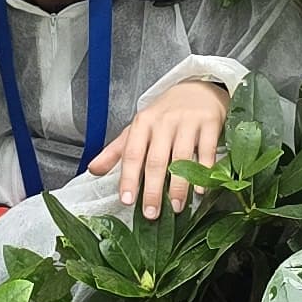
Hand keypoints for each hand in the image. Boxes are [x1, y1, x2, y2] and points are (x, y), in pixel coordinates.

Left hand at [89, 80, 226, 218]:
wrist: (198, 88)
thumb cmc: (165, 114)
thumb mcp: (139, 128)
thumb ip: (116, 150)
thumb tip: (92, 170)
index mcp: (142, 123)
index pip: (132, 153)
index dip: (128, 178)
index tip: (127, 200)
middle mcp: (163, 121)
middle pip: (155, 159)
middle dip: (153, 189)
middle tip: (151, 213)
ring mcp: (187, 121)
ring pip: (180, 157)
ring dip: (178, 186)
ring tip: (176, 207)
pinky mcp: (210, 122)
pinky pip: (206, 150)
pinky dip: (203, 171)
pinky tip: (200, 190)